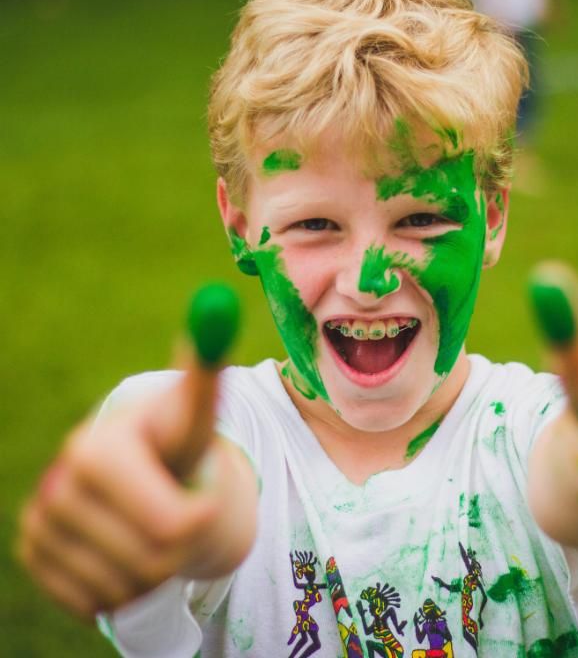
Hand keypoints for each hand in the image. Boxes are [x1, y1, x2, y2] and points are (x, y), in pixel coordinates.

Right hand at [16, 284, 244, 619]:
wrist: (134, 474)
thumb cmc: (173, 441)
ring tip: (151, 523)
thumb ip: (206, 369)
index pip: (171, 524)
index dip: (198, 519)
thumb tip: (216, 302)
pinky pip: (97, 602)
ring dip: (154, 566)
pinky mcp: (34, 558)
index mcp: (98, 450)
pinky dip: (124, 586)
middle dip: (180, 542)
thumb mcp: (195, 411)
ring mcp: (38, 526)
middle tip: (177, 508)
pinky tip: (124, 546)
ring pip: (125, 588)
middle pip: (152, 559)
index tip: (200, 505)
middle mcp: (57, 488)